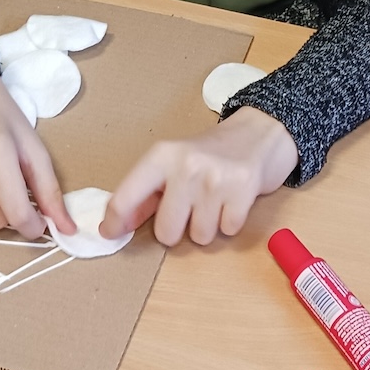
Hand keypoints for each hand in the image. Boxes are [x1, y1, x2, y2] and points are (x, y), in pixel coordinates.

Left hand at [100, 106, 298, 245]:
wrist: (258, 131)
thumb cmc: (209, 153)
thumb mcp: (173, 164)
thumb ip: (146, 195)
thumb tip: (114, 227)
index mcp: (162, 156)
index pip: (126, 197)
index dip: (114, 222)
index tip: (110, 233)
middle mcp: (186, 166)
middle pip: (167, 232)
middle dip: (177, 229)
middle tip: (189, 207)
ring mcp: (215, 178)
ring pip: (200, 237)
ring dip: (207, 225)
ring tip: (214, 199)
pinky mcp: (244, 191)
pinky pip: (228, 231)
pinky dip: (230, 221)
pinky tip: (232, 199)